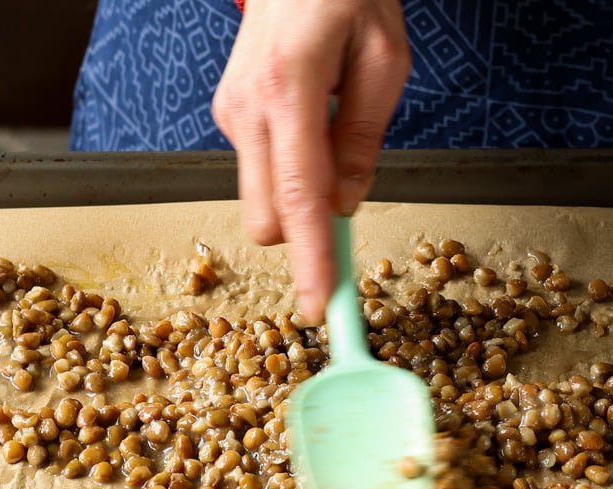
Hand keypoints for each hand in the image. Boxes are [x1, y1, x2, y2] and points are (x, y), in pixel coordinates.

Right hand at [212, 0, 409, 323]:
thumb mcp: (383, 58)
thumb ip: (361, 137)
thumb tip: (345, 205)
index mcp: (287, 90)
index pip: (298, 199)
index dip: (312, 260)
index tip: (322, 307)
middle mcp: (247, 108)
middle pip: (267, 218)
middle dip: (305, 232)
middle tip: (349, 206)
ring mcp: (231, 113)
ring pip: (261, 200)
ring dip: (298, 198)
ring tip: (332, 139)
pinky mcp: (229, 115)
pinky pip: (260, 172)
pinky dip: (288, 172)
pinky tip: (310, 127)